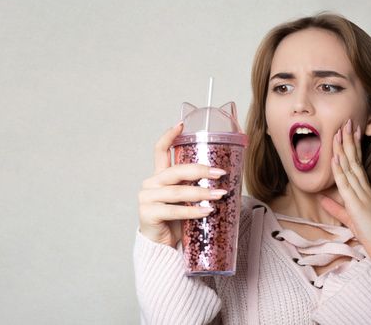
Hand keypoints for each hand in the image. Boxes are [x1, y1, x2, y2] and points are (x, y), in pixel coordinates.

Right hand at [138, 122, 226, 247]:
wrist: (164, 247)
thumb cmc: (178, 222)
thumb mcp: (187, 200)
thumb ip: (195, 186)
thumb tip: (224, 176)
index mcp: (159, 177)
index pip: (160, 150)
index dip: (169, 136)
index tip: (181, 124)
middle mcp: (151, 184)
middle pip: (176, 171)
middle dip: (200, 170)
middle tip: (220, 173)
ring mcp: (147, 198)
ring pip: (177, 192)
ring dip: (201, 193)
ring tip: (219, 195)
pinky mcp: (148, 214)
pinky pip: (174, 210)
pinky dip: (193, 211)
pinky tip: (207, 210)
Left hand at [319, 118, 370, 259]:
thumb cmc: (370, 233)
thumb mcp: (349, 217)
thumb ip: (336, 207)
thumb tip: (322, 198)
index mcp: (364, 189)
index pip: (357, 163)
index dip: (353, 147)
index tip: (350, 131)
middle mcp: (364, 188)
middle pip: (354, 159)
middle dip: (349, 140)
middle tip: (346, 121)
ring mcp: (361, 194)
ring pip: (350, 167)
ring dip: (344, 149)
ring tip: (340, 131)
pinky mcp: (357, 204)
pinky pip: (346, 184)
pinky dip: (339, 170)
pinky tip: (335, 158)